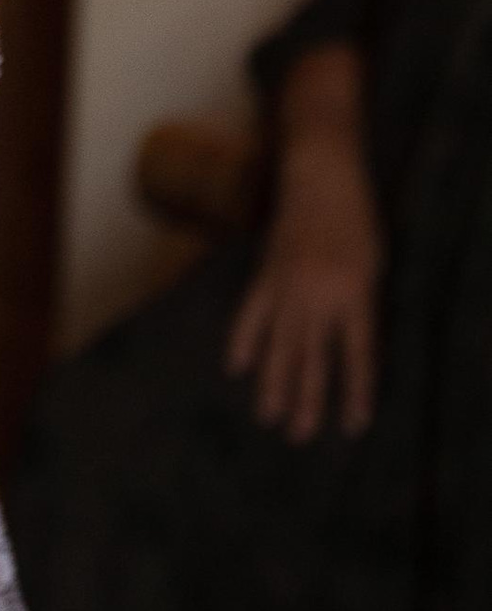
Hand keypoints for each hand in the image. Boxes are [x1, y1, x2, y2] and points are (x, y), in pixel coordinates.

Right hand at [227, 129, 381, 439]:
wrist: (321, 175)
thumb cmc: (357, 217)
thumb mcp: (374, 264)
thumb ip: (361, 304)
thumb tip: (347, 342)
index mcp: (355, 293)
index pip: (357, 354)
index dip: (357, 390)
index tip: (355, 425)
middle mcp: (319, 295)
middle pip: (312, 358)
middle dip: (307, 399)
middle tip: (300, 435)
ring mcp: (288, 285)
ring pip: (279, 344)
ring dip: (274, 382)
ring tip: (269, 417)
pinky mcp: (267, 273)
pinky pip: (252, 313)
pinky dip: (242, 339)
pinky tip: (236, 366)